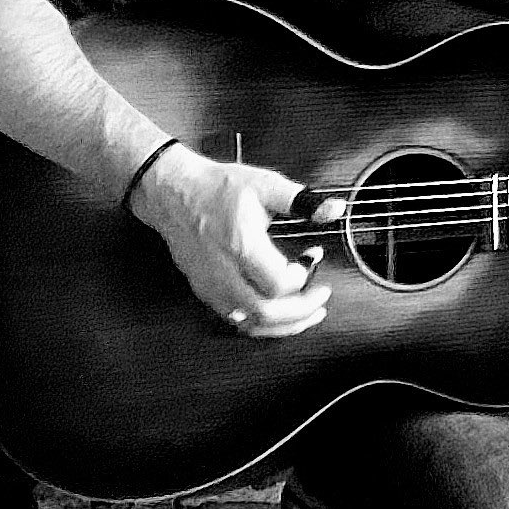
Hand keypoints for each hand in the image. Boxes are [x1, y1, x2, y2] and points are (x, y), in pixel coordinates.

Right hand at [133, 145, 331, 337]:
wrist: (174, 194)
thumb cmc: (217, 188)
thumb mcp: (264, 184)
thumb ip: (302, 200)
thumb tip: (333, 209)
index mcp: (241, 245)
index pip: (278, 283)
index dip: (303, 277)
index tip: (313, 257)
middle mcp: (223, 272)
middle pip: (265, 313)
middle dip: (301, 312)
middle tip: (320, 298)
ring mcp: (211, 286)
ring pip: (250, 324)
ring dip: (283, 324)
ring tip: (307, 314)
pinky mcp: (205, 292)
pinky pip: (236, 321)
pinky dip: (262, 324)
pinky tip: (278, 314)